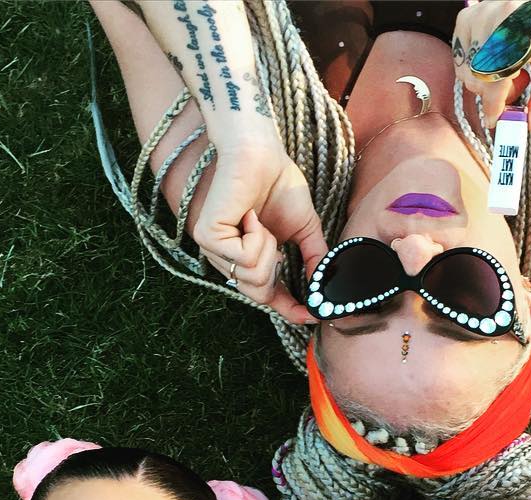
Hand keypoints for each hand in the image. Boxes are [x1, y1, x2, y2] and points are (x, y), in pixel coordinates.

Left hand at [194, 140, 326, 323]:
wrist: (261, 152)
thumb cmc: (279, 183)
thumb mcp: (305, 229)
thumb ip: (313, 259)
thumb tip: (323, 285)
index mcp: (248, 259)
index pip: (265, 296)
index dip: (289, 309)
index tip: (311, 316)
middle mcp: (227, 259)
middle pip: (259, 294)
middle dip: (277, 272)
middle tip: (278, 245)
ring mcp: (214, 250)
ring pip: (253, 278)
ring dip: (268, 249)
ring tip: (259, 220)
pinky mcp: (207, 237)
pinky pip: (245, 259)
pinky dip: (257, 238)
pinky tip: (250, 215)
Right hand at [454, 1, 530, 129]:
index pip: (501, 73)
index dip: (495, 102)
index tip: (496, 120)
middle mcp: (502, 16)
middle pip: (481, 78)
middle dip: (495, 94)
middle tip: (517, 83)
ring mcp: (480, 16)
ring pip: (468, 73)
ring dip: (486, 83)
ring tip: (508, 68)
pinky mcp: (466, 19)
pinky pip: (460, 63)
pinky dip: (475, 71)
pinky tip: (494, 59)